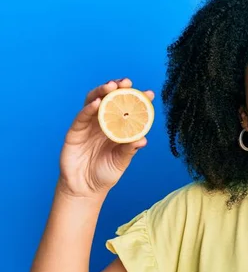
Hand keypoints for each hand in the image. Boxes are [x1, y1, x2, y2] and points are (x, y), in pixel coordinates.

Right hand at [58, 78, 154, 197]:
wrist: (85, 189)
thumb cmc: (105, 173)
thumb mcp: (121, 162)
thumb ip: (129, 150)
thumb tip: (143, 140)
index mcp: (116, 128)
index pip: (127, 109)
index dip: (137, 99)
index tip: (149, 93)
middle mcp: (102, 123)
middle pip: (109, 100)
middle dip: (117, 89)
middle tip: (127, 82)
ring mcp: (87, 126)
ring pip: (93, 102)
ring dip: (102, 92)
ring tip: (111, 87)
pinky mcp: (74, 132)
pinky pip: (81, 117)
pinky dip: (88, 109)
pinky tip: (97, 103)